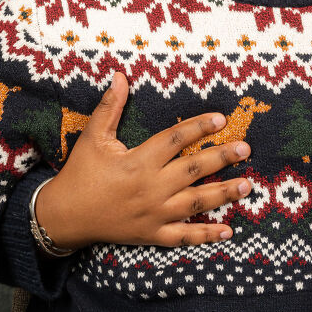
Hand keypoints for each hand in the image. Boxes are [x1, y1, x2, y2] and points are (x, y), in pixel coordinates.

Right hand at [36, 72, 250, 249]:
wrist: (64, 216)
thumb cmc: (80, 174)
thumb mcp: (92, 137)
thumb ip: (109, 108)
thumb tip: (120, 76)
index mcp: (138, 161)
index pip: (175, 139)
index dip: (199, 127)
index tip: (221, 118)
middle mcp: (151, 187)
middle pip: (194, 169)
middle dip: (222, 158)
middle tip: (245, 149)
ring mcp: (154, 213)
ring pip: (196, 202)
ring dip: (224, 193)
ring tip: (248, 185)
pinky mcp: (152, 234)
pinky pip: (184, 236)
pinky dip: (206, 234)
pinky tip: (228, 230)